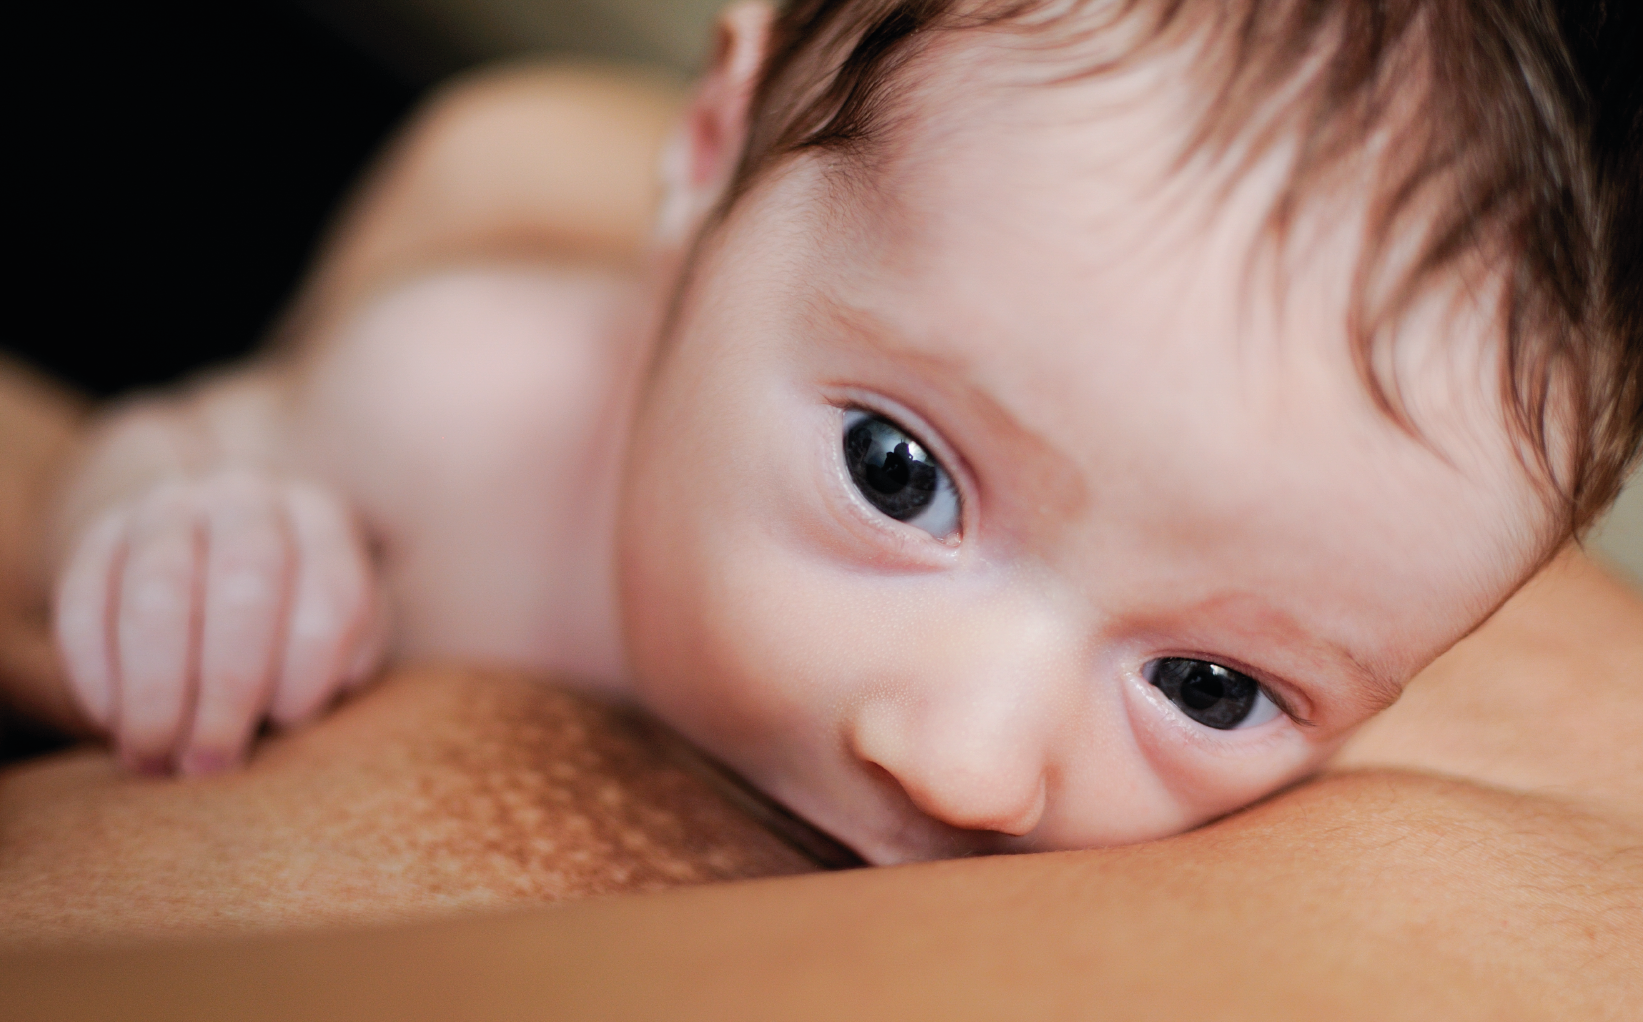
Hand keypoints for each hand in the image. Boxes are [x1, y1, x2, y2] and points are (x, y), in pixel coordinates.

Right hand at [53, 472, 385, 774]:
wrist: (205, 533)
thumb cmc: (287, 608)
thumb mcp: (337, 620)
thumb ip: (339, 659)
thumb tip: (299, 712)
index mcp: (321, 519)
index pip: (332, 593)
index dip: (309, 670)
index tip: (288, 723)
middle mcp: (247, 500)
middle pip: (246, 586)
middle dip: (228, 687)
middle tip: (210, 762)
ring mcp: (167, 510)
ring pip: (159, 593)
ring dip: (155, 690)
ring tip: (154, 756)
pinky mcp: (97, 534)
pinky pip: (85, 599)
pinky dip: (94, 671)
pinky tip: (109, 720)